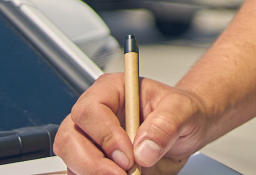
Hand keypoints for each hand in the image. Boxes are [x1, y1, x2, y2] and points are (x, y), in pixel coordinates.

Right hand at [55, 73, 209, 174]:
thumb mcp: (183, 110)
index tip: (129, 156)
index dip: (105, 136)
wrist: (186, 130)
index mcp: (111, 90)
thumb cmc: (180, 112)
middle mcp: (94, 114)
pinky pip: (80, 174)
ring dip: (94, 174)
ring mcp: (89, 139)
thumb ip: (166, 124)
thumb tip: (144, 149)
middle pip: (69, 138)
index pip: (90, 110)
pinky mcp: (92, 161)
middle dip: (93, 163)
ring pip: (71, 161)